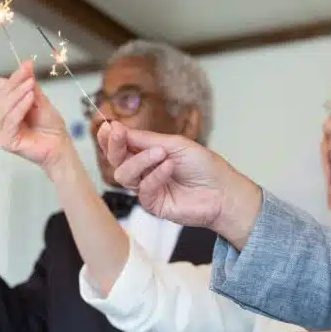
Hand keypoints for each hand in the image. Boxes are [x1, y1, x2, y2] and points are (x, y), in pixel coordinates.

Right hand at [0, 60, 71, 174]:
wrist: (60, 145)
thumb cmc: (50, 126)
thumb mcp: (39, 100)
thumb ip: (30, 84)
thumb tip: (26, 63)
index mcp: (3, 110)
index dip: (9, 79)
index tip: (26, 68)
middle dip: (14, 83)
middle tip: (30, 76)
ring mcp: (0, 132)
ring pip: (3, 107)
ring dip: (18, 94)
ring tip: (32, 87)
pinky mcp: (6, 141)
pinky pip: (10, 121)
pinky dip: (20, 108)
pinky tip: (31, 99)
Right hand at [97, 121, 240, 228]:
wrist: (222, 190)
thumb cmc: (203, 165)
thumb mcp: (173, 143)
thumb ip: (144, 139)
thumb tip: (117, 128)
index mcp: (146, 153)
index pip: (120, 146)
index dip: (110, 137)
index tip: (108, 126)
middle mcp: (143, 170)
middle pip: (116, 160)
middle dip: (115, 146)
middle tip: (119, 134)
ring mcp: (147, 188)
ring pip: (124, 174)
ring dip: (140, 160)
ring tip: (161, 153)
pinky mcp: (153, 204)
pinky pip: (143, 189)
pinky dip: (155, 175)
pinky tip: (170, 167)